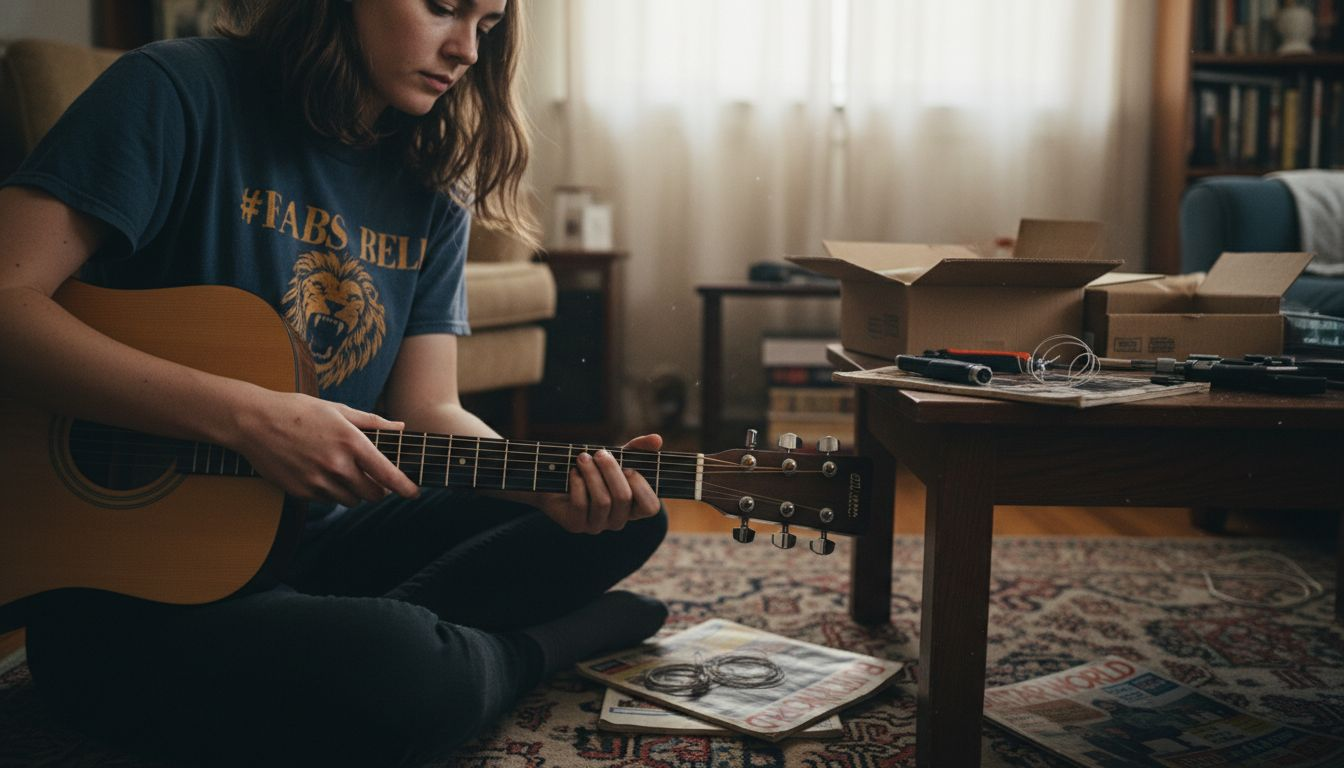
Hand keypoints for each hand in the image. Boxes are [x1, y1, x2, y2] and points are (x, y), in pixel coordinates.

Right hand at [230, 390, 418, 505]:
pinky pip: (327, 500)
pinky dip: (331, 492)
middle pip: (372, 494)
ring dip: (354, 492)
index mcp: (350, 442)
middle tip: (375, 480)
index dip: (404, 487)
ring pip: (351, 500)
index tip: (414, 494)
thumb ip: (372, 422)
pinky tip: (321, 473)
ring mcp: (317, 482)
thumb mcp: (337, 410)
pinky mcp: (301, 492)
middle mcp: (336, 466)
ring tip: (344, 472)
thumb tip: (399, 427)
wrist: (255, 422)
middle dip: (378, 490)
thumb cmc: (299, 411)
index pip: (387, 474)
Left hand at [539, 433, 662, 533]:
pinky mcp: (575, 524)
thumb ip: (638, 449)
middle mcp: (617, 520)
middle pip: (623, 498)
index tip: (629, 467)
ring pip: (602, 501)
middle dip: (611, 470)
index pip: (650, 507)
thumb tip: (657, 439)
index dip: (642, 487)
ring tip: (582, 458)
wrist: (557, 478)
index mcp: (632, 507)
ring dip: (592, 473)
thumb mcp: (617, 457)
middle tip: (600, 453)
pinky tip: (573, 473)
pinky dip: (577, 483)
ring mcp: (596, 525)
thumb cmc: (594, 469)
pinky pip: (581, 504)